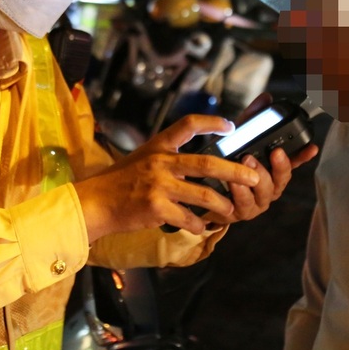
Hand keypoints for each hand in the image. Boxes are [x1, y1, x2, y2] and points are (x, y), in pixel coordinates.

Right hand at [74, 114, 260, 240]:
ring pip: (204, 194)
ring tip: (230, 210)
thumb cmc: (120, 181)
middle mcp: (161, 162)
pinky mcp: (156, 208)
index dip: (211, 123)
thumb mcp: (143, 158)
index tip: (230, 126)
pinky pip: (188, 218)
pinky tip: (200, 227)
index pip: (188, 125)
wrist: (96, 202)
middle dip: (235, 171)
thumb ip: (167, 157)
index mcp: (159, 146)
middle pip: (208, 163)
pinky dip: (198, 225)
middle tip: (253, 176)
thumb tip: (199, 165)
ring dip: (222, 205)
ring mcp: (159, 185)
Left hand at [205, 93, 319, 226]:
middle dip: (280, 166)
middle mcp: (268, 188)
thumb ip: (252, 119)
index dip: (304, 155)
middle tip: (273, 152)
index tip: (312, 147)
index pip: (293, 162)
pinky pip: (243, 205)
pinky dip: (239, 192)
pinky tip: (232, 182)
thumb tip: (266, 98)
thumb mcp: (239, 138)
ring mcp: (256, 202)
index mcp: (272, 171)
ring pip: (265, 193)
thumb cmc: (226, 162)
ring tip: (247, 161)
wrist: (202, 191)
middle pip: (282, 179)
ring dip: (258, 176)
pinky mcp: (240, 213)